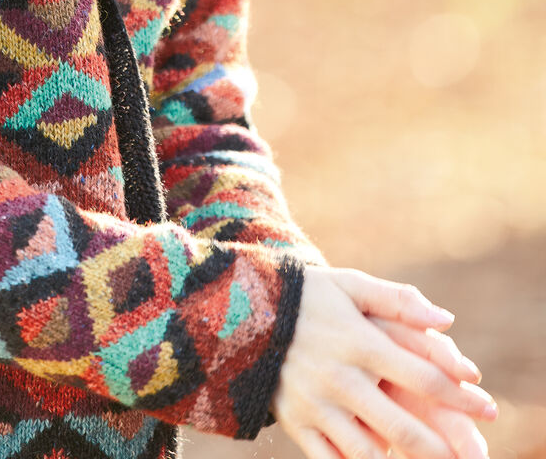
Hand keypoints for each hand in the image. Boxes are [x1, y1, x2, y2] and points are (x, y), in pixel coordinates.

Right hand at [271, 268, 495, 458]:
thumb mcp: (350, 284)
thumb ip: (398, 300)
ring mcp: (315, 405)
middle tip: (469, 456)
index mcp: (357, 340)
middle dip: (441, 446)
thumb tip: (447, 322)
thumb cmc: (308, 295)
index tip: (487, 405)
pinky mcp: (296, 423)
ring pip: (368, 452)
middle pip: (400, 425)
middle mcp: (339, 377)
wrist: (240, 310)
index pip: (421, 373)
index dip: (459, 393)